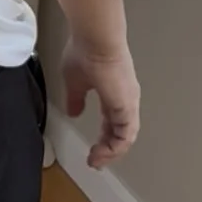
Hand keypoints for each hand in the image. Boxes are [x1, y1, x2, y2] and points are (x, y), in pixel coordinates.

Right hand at [62, 34, 140, 168]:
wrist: (95, 39)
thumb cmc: (84, 53)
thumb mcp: (74, 81)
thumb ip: (76, 99)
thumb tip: (74, 112)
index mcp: (113, 92)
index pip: (112, 121)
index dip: (103, 137)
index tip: (92, 150)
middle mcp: (124, 99)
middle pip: (120, 132)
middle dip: (107, 149)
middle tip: (95, 162)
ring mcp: (128, 103)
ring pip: (125, 137)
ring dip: (111, 152)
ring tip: (96, 161)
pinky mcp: (127, 107)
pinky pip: (125, 136)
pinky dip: (115, 148)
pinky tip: (101, 154)